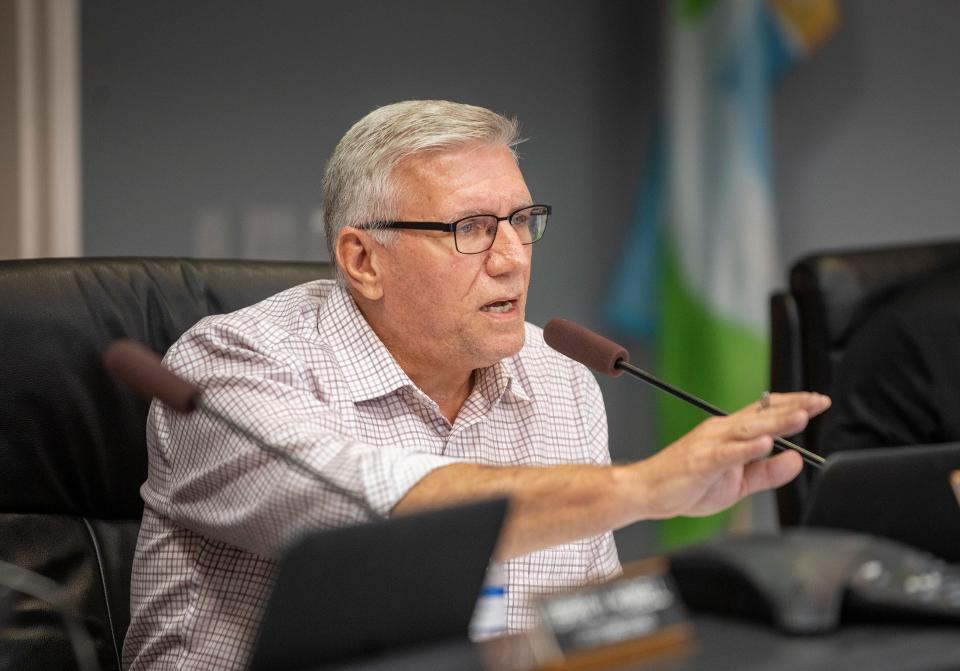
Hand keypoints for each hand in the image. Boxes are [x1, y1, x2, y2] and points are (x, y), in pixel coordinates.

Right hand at [632, 392, 830, 518]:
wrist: (646, 491)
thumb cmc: (687, 485)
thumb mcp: (737, 483)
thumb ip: (767, 472)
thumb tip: (796, 460)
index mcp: (729, 433)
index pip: (765, 412)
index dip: (792, 405)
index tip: (817, 401)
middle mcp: (720, 432)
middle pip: (761, 416)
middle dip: (793, 408)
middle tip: (819, 401)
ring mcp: (710, 444)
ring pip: (748, 430)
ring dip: (776, 422)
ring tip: (802, 417)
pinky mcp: (701, 461)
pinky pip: (727, 453)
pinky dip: (746, 448)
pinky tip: (766, 444)